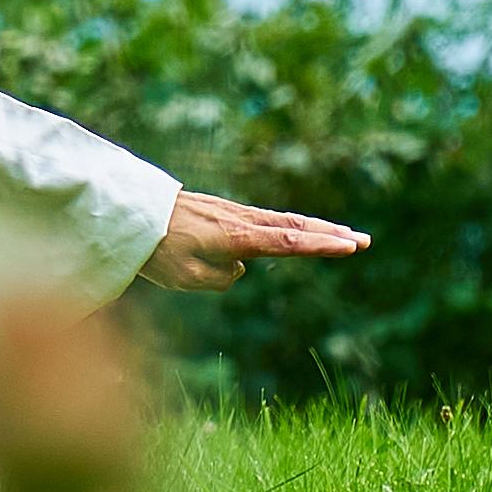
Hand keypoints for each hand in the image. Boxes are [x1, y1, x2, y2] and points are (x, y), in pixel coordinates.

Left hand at [139, 188, 368, 290]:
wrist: (126, 212)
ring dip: (315, 226)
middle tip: (365, 240)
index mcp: (233, 237)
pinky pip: (264, 220)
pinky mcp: (222, 212)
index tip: (350, 245)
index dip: (319, 244)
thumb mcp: (184, 277)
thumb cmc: (153, 249)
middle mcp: (238, 221)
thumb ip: (218, 279)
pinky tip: (299, 230)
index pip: (285, 241)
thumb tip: (239, 270)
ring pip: (281, 220)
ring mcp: (231, 213)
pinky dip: (290, 224)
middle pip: (293, 226)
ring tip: (344, 233)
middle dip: (331, 233)